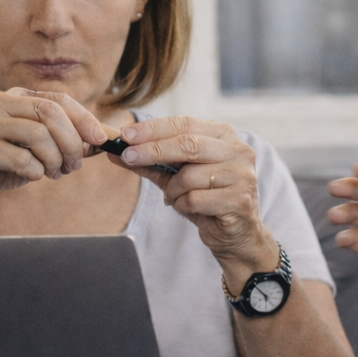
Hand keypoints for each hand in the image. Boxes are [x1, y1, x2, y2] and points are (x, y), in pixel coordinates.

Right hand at [0, 89, 108, 208]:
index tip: (101, 139)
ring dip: (55, 160)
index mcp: (15, 96)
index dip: (84, 119)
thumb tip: (104, 138)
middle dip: (71, 142)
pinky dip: (35, 171)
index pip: (58, 99)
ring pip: (38, 135)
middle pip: (50, 113)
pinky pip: (21, 159)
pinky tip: (32, 176)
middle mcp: (0, 102)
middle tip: (76, 165)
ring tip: (54, 173)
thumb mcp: (34, 148)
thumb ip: (65, 141)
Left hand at [106, 117, 272, 280]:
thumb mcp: (175, 176)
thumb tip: (116, 151)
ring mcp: (241, 175)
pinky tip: (189, 207)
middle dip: (153, 150)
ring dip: (172, 190)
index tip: (126, 134)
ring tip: (174, 197)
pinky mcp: (238, 200)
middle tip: (127, 155)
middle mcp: (237, 150)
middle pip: (188, 144)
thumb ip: (150, 162)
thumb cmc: (205, 198)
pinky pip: (195, 199)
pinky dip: (182, 205)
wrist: (235, 233)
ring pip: (189, 176)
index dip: (153, 128)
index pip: (184, 124)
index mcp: (223, 135)